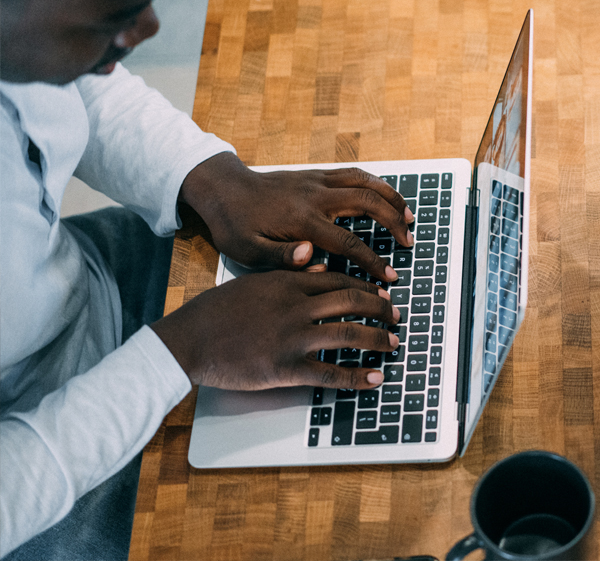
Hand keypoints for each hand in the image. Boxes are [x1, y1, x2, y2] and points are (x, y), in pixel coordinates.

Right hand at [151, 271, 399, 389]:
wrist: (189, 338)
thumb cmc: (216, 310)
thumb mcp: (253, 282)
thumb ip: (287, 274)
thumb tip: (319, 268)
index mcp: (286, 282)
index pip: (337, 280)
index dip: (364, 287)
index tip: (380, 293)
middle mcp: (295, 306)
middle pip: (350, 301)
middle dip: (379, 308)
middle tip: (395, 316)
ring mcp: (291, 337)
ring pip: (347, 333)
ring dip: (376, 338)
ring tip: (393, 343)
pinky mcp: (285, 367)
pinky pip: (330, 373)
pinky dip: (357, 376)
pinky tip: (376, 378)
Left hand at [180, 153, 413, 280]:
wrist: (224, 189)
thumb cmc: (234, 225)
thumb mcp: (248, 250)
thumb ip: (281, 257)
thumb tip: (314, 259)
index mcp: (301, 221)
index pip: (348, 242)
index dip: (373, 261)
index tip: (390, 276)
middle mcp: (314, 197)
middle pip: (367, 203)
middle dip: (394, 222)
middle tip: (409, 241)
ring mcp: (316, 181)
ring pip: (365, 182)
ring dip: (391, 197)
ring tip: (409, 215)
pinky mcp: (314, 174)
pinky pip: (353, 173)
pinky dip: (375, 183)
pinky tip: (385, 194)